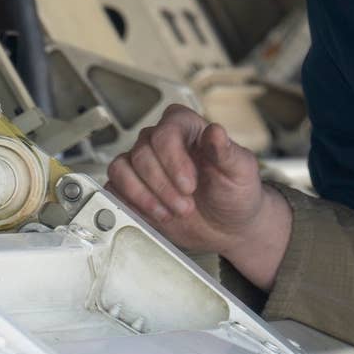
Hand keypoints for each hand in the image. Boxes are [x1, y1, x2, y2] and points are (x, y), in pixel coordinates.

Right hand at [105, 104, 266, 254]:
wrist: (229, 226)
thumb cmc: (236, 193)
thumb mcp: (241, 172)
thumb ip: (227, 151)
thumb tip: (215, 130)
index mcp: (187, 127)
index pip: (166, 132)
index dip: (173, 161)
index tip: (189, 186)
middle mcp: (161, 141)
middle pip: (142, 153)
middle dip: (163, 186)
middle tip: (185, 206)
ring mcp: (144, 164)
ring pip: (121, 168)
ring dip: (144, 196)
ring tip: (169, 213)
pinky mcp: (131, 187)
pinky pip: (113, 188)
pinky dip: (129, 204)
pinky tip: (154, 215)